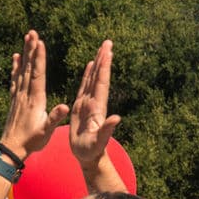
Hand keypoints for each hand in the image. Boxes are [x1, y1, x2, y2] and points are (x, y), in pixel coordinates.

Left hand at [0, 30, 69, 160]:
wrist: (11, 148)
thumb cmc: (31, 141)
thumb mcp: (46, 132)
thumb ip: (55, 118)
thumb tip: (65, 106)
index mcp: (35, 100)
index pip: (37, 74)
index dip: (39, 58)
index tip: (40, 43)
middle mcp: (25, 95)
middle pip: (28, 68)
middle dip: (31, 49)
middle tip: (31, 32)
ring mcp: (18, 96)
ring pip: (21, 70)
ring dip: (24, 53)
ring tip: (25, 38)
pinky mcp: (14, 100)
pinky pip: (15, 79)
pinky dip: (15, 67)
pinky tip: (16, 57)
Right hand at [69, 39, 120, 165]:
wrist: (87, 156)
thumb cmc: (91, 151)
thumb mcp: (98, 142)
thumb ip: (108, 130)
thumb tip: (117, 118)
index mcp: (97, 108)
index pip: (101, 84)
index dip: (104, 68)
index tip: (107, 52)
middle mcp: (95, 103)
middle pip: (99, 77)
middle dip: (104, 59)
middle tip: (107, 42)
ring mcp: (88, 104)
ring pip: (93, 79)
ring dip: (98, 63)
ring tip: (102, 48)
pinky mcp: (81, 107)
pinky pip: (85, 87)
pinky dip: (88, 75)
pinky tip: (90, 66)